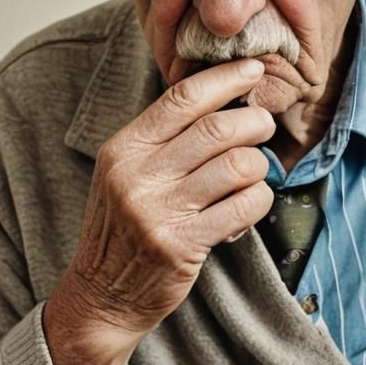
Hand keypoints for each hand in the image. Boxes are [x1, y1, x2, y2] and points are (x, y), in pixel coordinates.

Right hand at [43, 58, 274, 364]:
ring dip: (259, 166)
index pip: (181, 98)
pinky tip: (248, 204)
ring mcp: (159, 211)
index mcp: (123, 149)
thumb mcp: (124, 174)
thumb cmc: (124, 227)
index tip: (254, 69)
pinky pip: (243, 207)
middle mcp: (137, 176)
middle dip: (255, 122)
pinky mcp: (182, 244)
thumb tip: (222, 98)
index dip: (225, 79)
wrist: (101, 295)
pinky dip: (258, 200)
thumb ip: (163, 139)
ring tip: (252, 174)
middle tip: (264, 126)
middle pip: (218, 129)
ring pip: (238, 166)